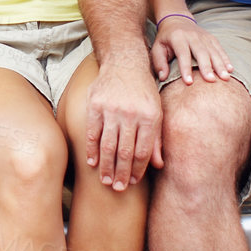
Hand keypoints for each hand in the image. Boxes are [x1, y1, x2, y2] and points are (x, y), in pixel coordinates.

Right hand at [85, 60, 162, 190]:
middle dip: (121, 173)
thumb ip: (157, 139)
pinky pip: (92, 133)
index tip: (132, 182)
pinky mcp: (95, 106)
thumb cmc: (143, 91)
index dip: (138, 170)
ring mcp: (111, 110)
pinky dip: (92, 149)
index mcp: (149, 117)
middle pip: (125, 152)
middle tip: (117, 188)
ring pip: (108, 146)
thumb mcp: (156, 111)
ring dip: (106, 166)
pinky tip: (93, 162)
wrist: (125, 62)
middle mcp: (131, 114)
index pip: (143, 151)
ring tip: (105, 180)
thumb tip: (158, 165)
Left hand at [150, 15, 232, 85]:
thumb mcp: (157, 47)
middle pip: (201, 52)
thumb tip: (163, 78)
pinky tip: (230, 70)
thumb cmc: (166, 39)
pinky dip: (226, 59)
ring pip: (213, 51)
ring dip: (220, 65)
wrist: (177, 20)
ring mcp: (204, 36)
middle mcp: (193, 36)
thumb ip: (159, 62)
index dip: (186, 68)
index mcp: (178, 38)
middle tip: (211, 81)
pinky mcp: (212, 38)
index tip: (189, 82)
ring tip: (225, 78)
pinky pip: (220, 49)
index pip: (183, 54)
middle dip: (206, 67)